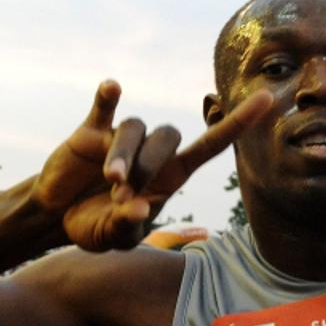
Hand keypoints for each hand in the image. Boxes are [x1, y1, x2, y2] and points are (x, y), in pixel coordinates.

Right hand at [32, 81, 270, 250]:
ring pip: (134, 129)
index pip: (211, 144)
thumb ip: (127, 225)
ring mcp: (121, 138)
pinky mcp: (91, 132)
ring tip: (110, 180)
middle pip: (167, 136)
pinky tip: (112, 88)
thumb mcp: (114, 236)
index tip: (267, 98)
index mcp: (171, 176)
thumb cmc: (97, 226)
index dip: (238, 122)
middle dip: (148, 165)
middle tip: (122, 194)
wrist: (57, 217)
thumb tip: (140, 207)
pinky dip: (108, 97)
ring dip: (124, 154)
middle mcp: (151, 152)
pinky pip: (104, 108)